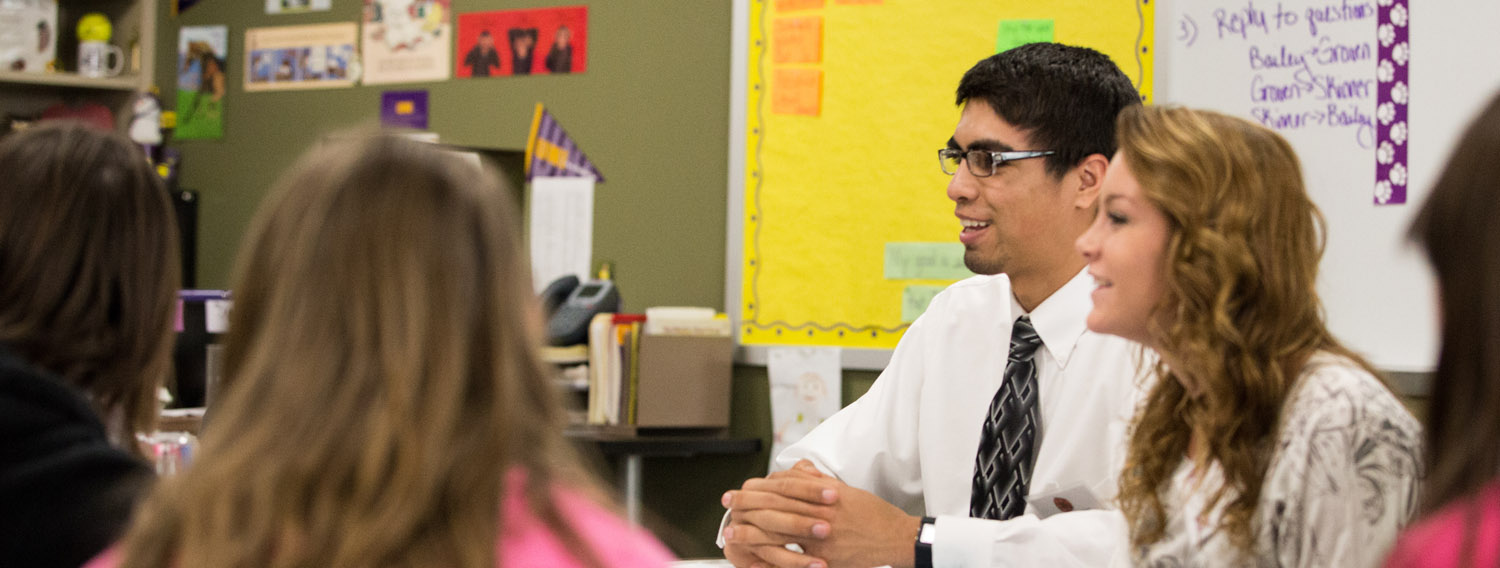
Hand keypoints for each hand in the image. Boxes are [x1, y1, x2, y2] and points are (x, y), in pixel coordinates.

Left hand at [726, 460, 920, 567]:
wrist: (897, 538)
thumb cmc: (873, 514)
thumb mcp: (846, 490)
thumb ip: (818, 480)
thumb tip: (797, 467)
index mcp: (824, 494)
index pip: (784, 485)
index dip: (760, 486)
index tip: (741, 488)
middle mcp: (821, 513)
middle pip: (776, 506)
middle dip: (748, 506)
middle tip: (728, 504)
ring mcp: (822, 537)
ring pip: (779, 533)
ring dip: (752, 533)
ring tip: (731, 534)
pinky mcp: (826, 559)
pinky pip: (794, 559)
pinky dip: (773, 559)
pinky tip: (756, 559)